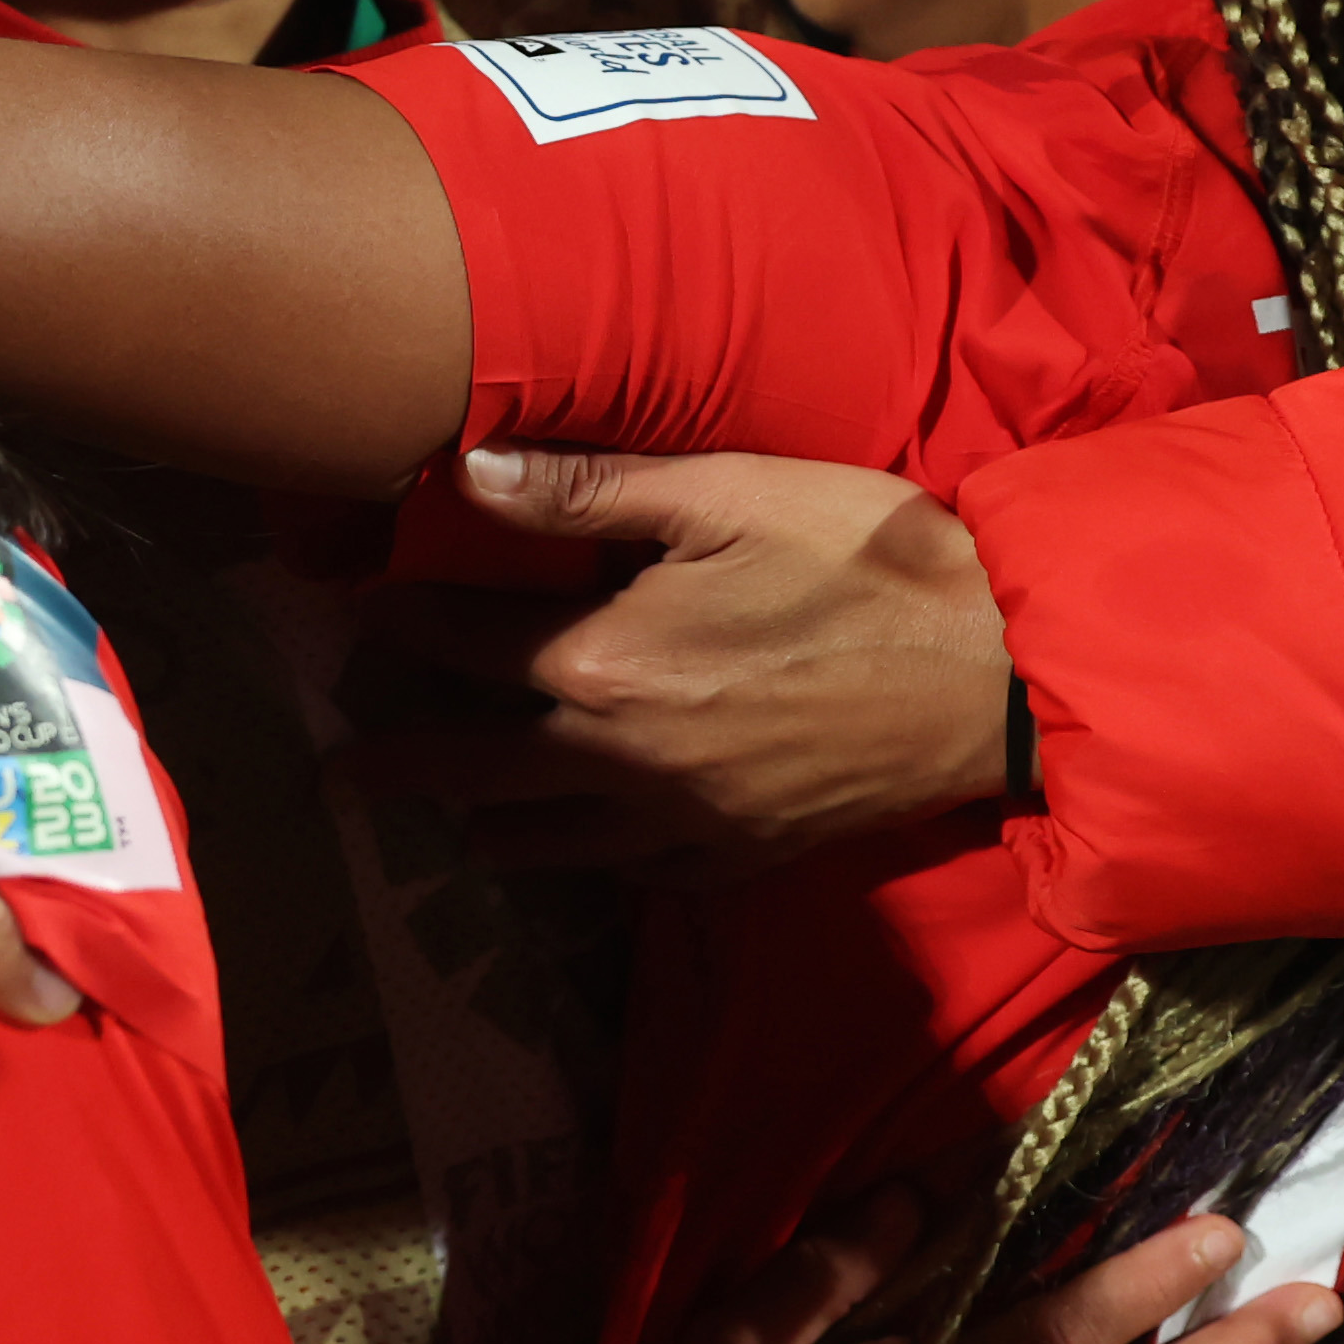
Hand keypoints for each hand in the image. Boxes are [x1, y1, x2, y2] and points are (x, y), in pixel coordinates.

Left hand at [337, 447, 1004, 868]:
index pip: (466, 646)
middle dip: (402, 760)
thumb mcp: (731, 494)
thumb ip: (593, 491)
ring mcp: (681, 823)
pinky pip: (627, 874)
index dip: (403, 625)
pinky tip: (569, 848)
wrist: (1000, 675)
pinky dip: (581, 861)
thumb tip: (469, 470)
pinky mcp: (739, 857)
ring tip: (441, 812)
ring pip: (544, 839)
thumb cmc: (870, 563)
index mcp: (606, 665)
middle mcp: (623, 761)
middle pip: (477, 766)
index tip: (358, 614)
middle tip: (343, 768)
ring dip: (481, 820)